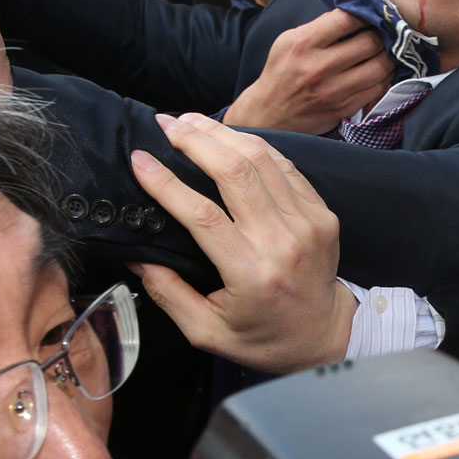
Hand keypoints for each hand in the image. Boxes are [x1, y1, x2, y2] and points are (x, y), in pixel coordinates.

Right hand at [128, 113, 358, 373]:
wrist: (323, 335)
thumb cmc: (260, 337)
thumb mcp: (206, 331)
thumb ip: (168, 293)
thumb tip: (134, 254)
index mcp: (252, 274)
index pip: (203, 215)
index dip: (167, 183)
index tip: (139, 159)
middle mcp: (283, 243)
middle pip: (236, 172)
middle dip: (195, 141)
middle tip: (165, 124)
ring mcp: (308, 223)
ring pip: (262, 159)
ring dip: (222, 134)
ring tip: (189, 121)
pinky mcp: (322, 213)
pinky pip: (285, 165)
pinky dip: (254, 145)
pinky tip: (227, 136)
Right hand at [222, 9, 394, 133]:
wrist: (269, 114)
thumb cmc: (281, 72)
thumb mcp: (289, 41)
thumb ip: (319, 27)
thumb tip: (354, 15)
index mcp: (304, 43)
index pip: (348, 19)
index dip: (367, 12)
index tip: (373, 12)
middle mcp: (320, 66)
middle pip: (370, 42)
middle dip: (383, 34)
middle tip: (385, 32)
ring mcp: (334, 90)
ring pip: (380, 67)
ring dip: (389, 56)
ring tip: (388, 51)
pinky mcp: (344, 108)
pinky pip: (377, 89)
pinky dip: (385, 77)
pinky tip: (381, 71)